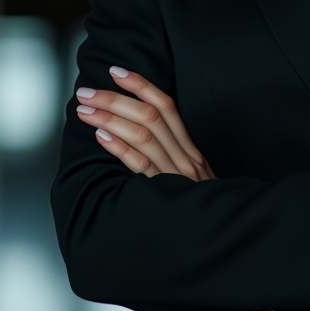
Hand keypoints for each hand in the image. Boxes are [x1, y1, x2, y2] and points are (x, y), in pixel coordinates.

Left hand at [75, 69, 275, 310]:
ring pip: (144, 136)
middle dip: (115, 99)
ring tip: (85, 110)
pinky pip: (143, 167)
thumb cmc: (203, 211)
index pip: (167, 106)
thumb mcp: (192, 179)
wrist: (224, 240)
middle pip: (150, 116)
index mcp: (191, 149)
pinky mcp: (167, 195)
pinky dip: (121, 149)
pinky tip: (101, 137)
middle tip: (85, 91)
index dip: (141, 85)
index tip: (116, 71)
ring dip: (111, 118)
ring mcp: (177, 176)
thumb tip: (136, 134)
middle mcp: (186, 158)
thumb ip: (172, 156)